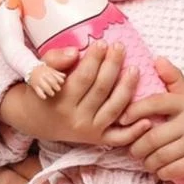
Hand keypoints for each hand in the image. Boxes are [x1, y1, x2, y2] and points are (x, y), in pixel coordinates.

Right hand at [2, 40, 147, 147]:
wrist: (36, 121)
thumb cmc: (40, 91)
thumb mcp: (39, 73)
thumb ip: (55, 60)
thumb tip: (75, 51)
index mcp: (62, 101)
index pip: (83, 77)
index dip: (95, 59)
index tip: (103, 42)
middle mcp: (76, 118)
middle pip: (101, 90)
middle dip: (113, 66)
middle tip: (120, 47)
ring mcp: (89, 130)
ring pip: (114, 109)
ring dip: (127, 89)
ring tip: (135, 69)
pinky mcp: (98, 140)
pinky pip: (119, 138)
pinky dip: (135, 131)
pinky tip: (148, 120)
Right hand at [27, 62, 66, 99]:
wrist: (30, 69)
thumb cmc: (43, 70)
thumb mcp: (50, 70)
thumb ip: (57, 73)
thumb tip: (64, 76)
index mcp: (48, 72)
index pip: (55, 76)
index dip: (59, 79)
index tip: (62, 82)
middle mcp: (44, 76)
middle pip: (51, 81)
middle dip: (55, 85)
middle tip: (58, 89)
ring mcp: (39, 81)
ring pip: (45, 86)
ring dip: (49, 90)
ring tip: (52, 94)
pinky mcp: (34, 85)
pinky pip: (38, 90)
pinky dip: (41, 94)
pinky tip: (44, 97)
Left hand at [123, 56, 183, 180]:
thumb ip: (173, 79)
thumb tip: (157, 59)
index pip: (155, 103)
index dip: (135, 110)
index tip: (122, 119)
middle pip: (153, 136)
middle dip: (137, 146)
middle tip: (133, 149)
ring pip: (160, 155)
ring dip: (148, 161)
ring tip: (144, 160)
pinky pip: (172, 170)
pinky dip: (161, 172)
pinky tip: (160, 169)